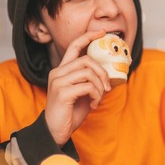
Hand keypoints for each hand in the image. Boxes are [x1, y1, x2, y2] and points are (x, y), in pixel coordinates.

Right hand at [45, 30, 110, 146]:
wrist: (55, 131)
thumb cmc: (70, 112)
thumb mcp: (83, 94)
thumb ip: (91, 82)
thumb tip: (109, 77)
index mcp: (62, 70)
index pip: (74, 46)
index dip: (88, 37)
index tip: (102, 32)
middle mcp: (57, 72)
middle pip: (87, 60)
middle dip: (103, 73)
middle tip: (107, 88)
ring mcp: (58, 81)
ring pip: (88, 72)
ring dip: (100, 87)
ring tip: (98, 99)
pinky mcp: (62, 92)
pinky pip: (87, 86)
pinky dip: (96, 95)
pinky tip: (93, 104)